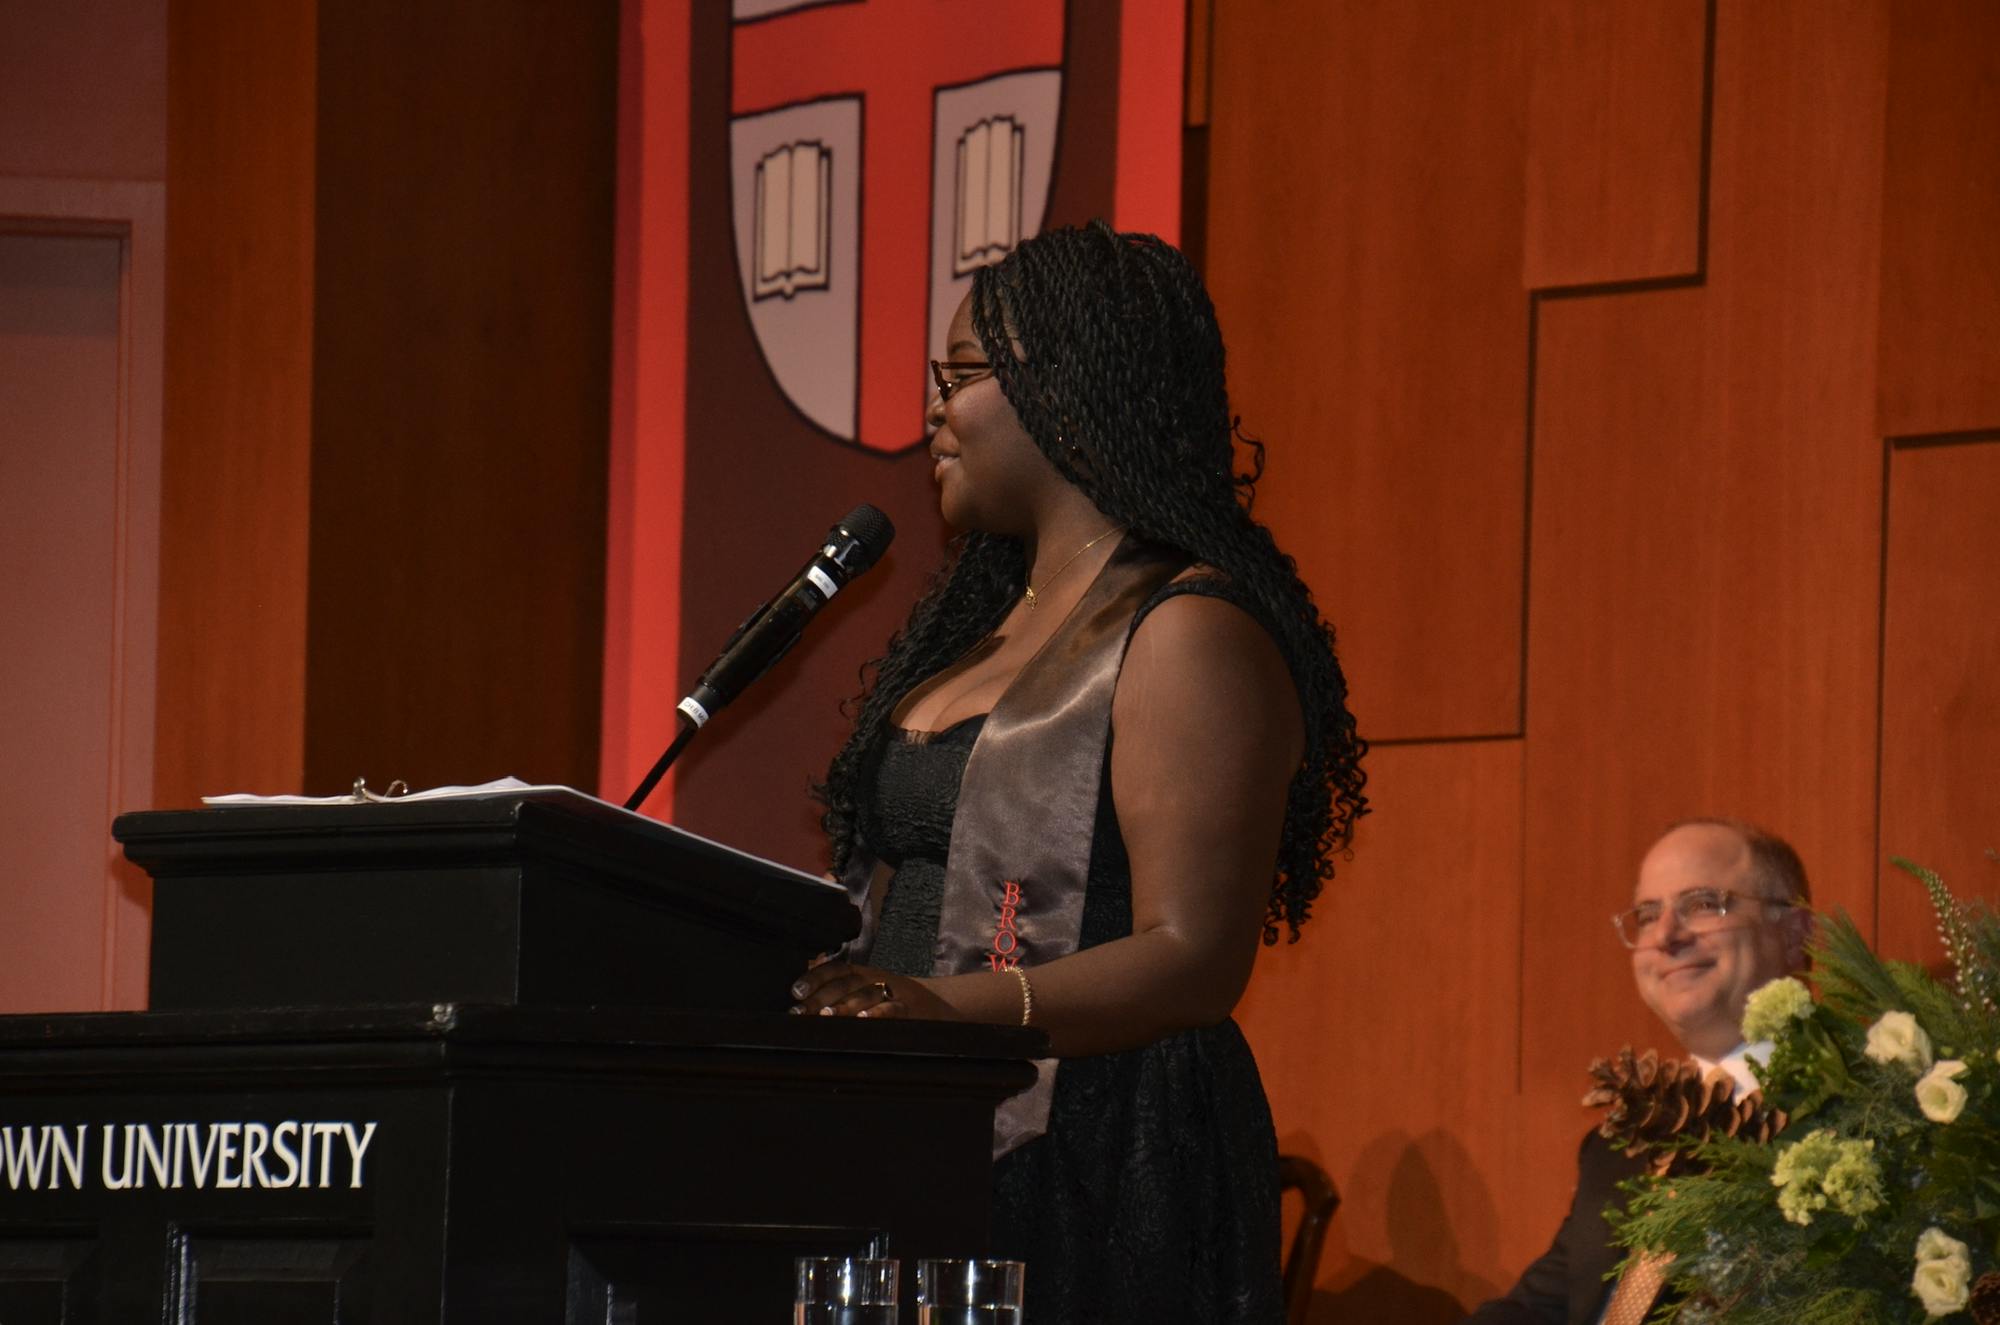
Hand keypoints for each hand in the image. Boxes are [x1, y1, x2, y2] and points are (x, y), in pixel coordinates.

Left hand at [790, 961, 959, 1020]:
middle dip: (821, 997)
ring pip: (865, 994)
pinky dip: (878, 1012)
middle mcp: (875, 978)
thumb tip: (803, 988)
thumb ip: (838, 988)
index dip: (815, 977)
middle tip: (800, 1011)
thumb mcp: (866, 989)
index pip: (835, 969)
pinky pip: (892, 1008)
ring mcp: (892, 992)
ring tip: (825, 1016)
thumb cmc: (892, 1000)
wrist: (937, 1003)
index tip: (795, 991)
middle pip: (845, 983)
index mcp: (862, 972)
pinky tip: (862, 1019)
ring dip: (844, 1004)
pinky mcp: (908, 1007)